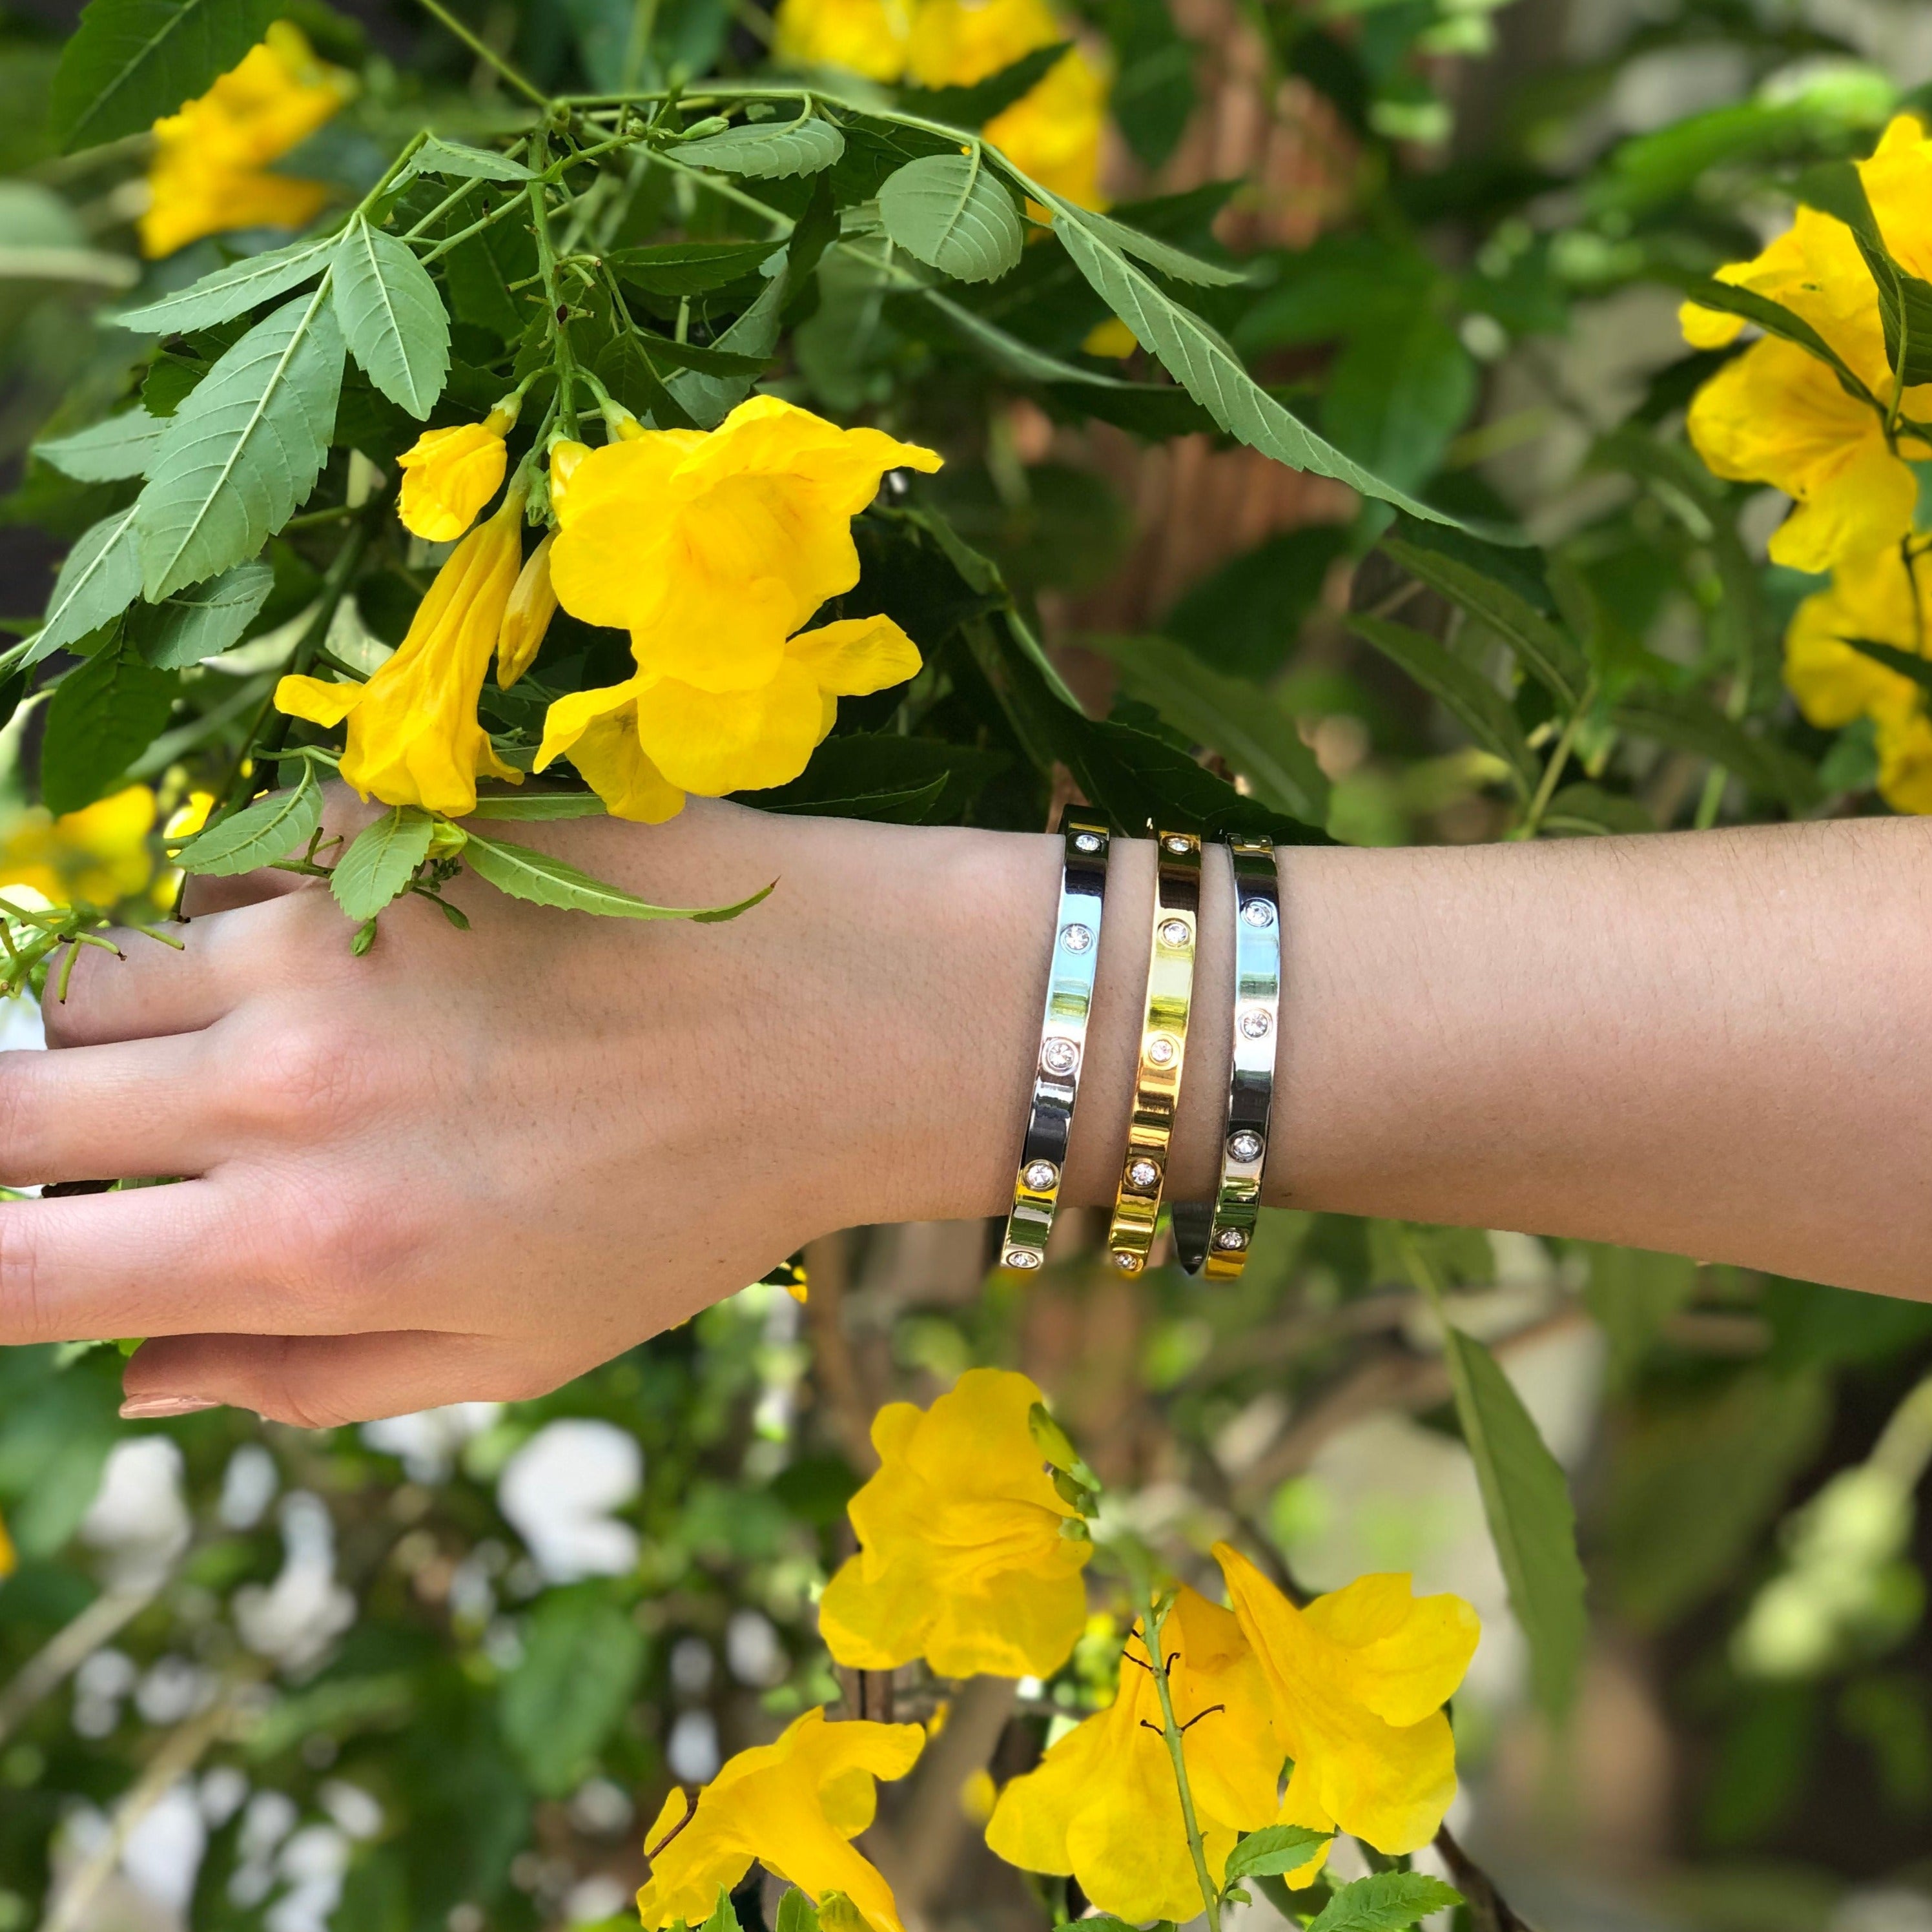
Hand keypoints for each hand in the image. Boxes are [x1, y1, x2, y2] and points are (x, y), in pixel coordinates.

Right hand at [9, 798, 1056, 1425]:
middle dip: (16, 1143)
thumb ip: (307, 1376)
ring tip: (255, 1060)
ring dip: (128, 1034)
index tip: (19, 1256)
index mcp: (311, 1245)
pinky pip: (215, 874)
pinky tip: (338, 961)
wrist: (835, 1022)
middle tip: (103, 1158)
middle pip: (8, 1101)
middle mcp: (281, 1086)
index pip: (17, 1269)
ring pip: (97, 979)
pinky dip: (235, 928)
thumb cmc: (690, 1211)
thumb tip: (141, 1378)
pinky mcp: (376, 832)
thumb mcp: (515, 1352)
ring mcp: (322, 941)